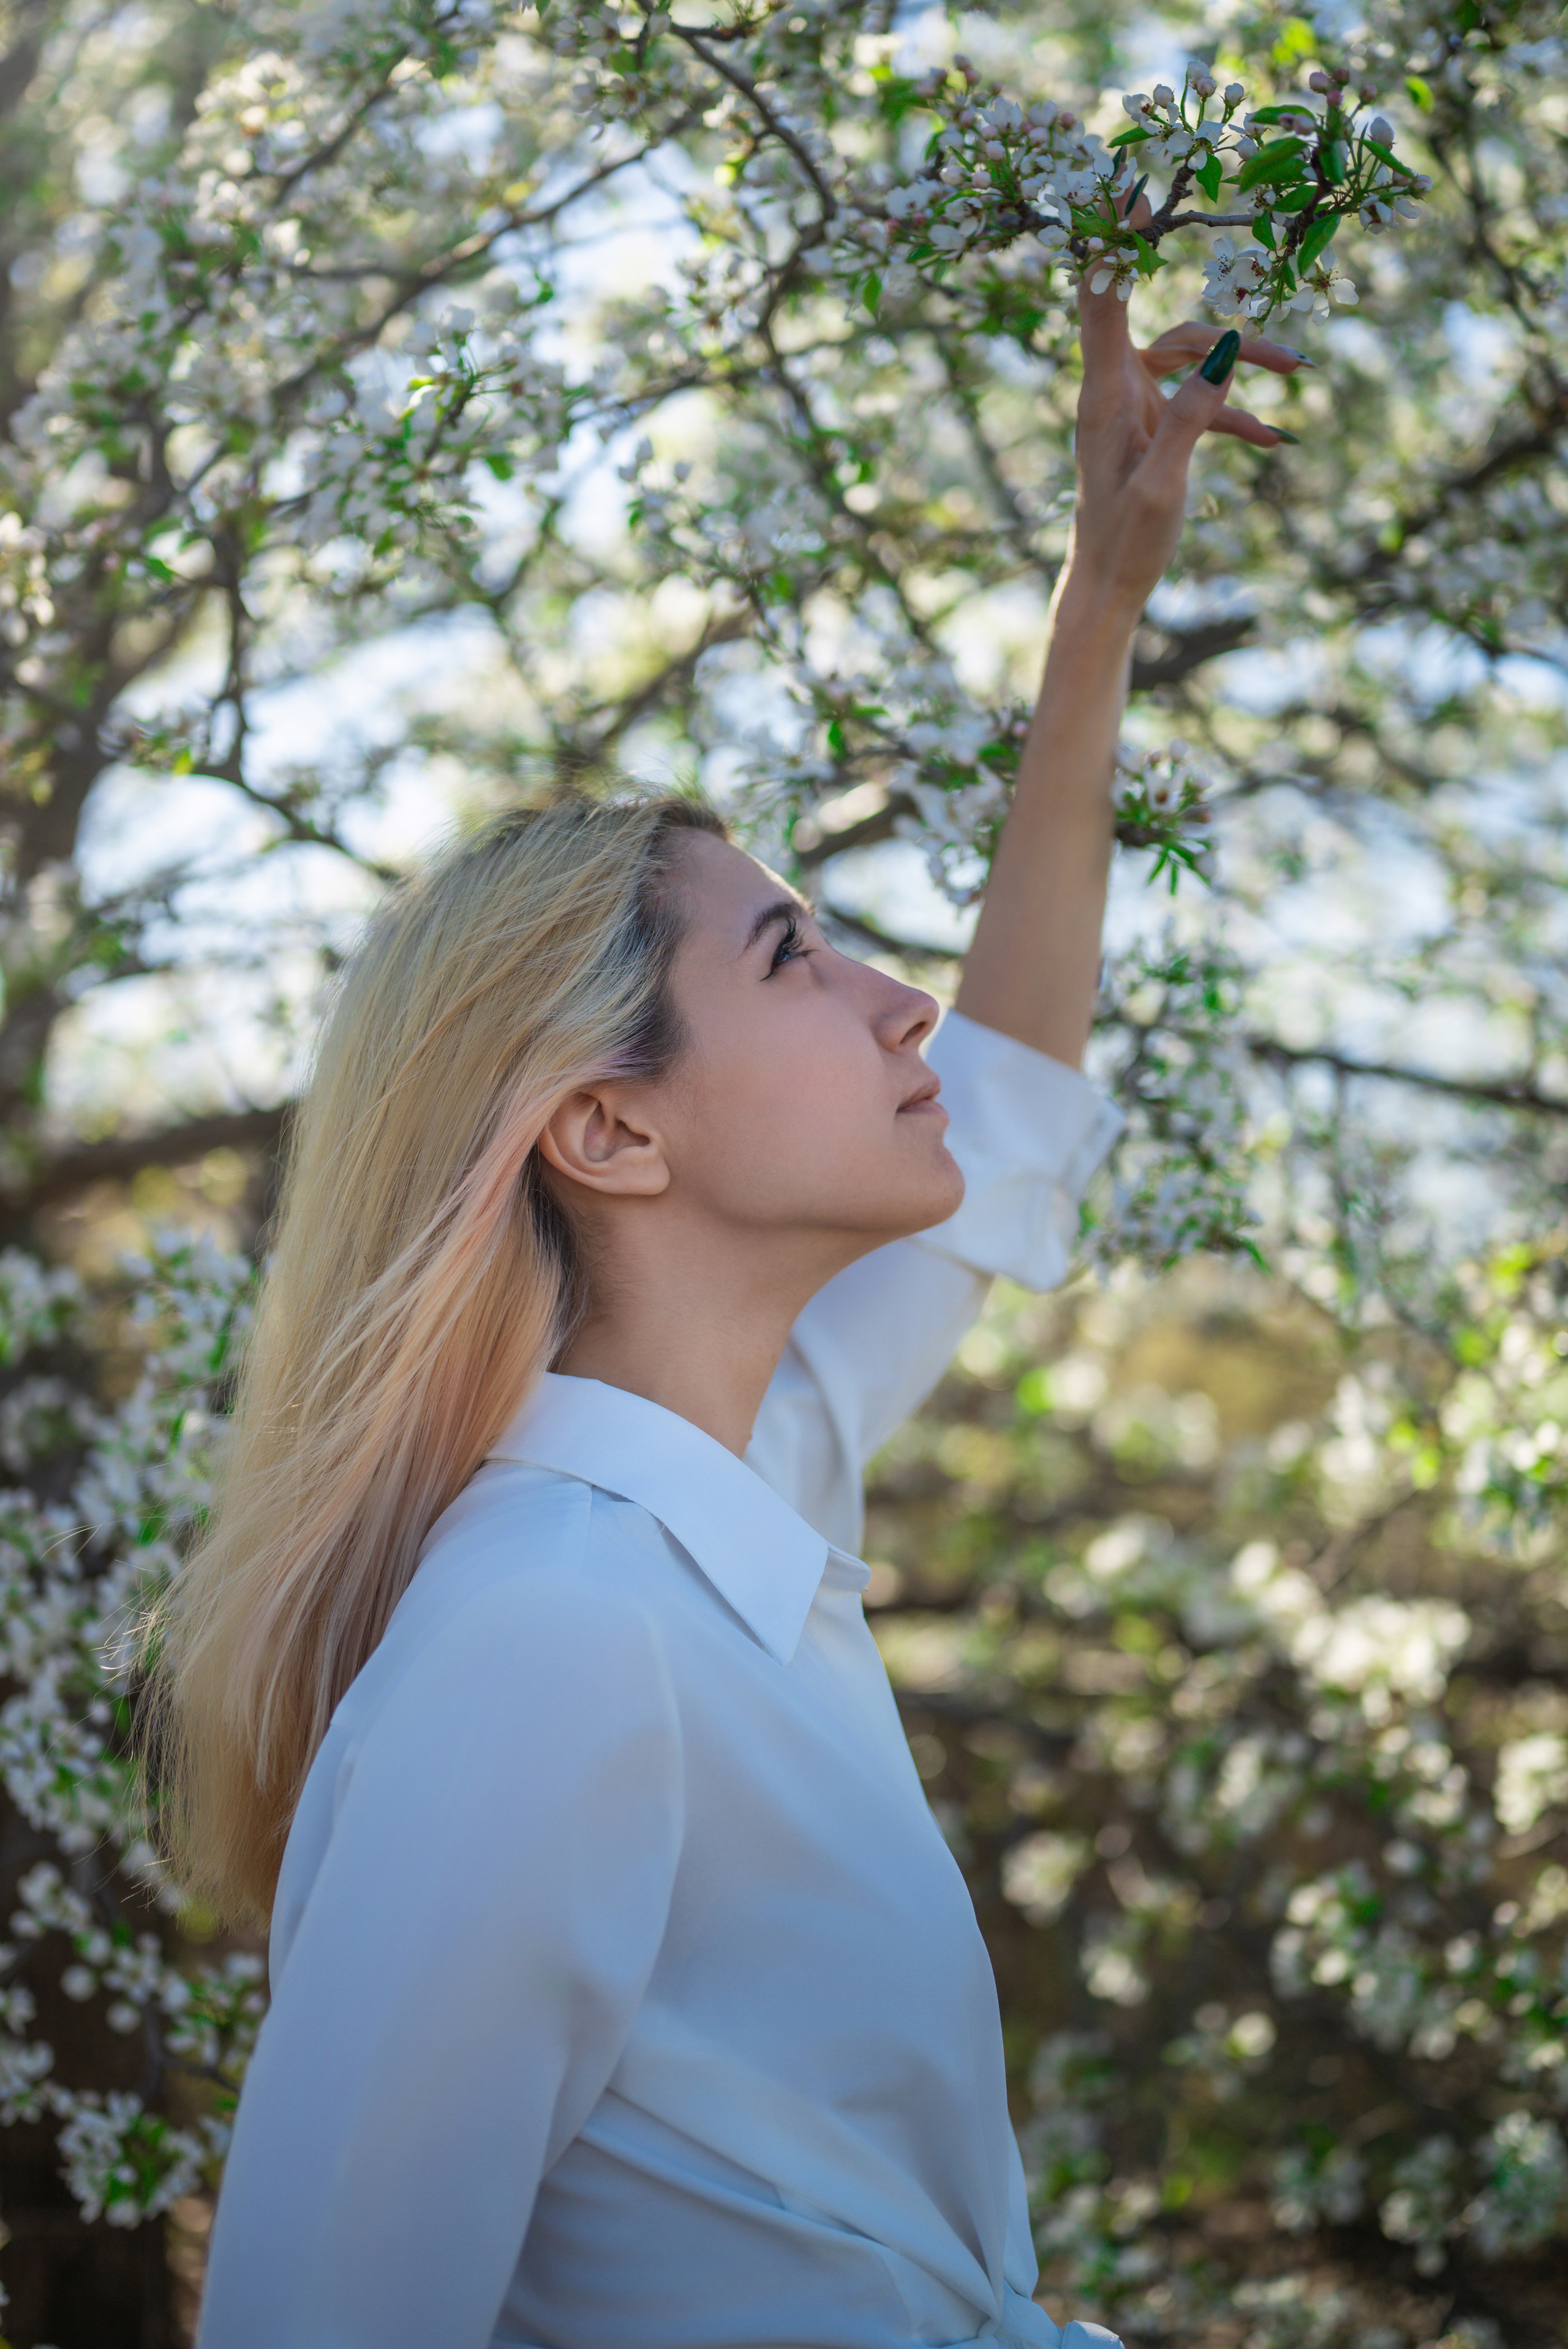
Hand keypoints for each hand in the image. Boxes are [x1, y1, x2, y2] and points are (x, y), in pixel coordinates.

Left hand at [1060, 193, 1310, 626]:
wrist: (1108, 587)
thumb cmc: (1124, 540)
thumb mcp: (1162, 482)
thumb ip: (1191, 417)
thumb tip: (1227, 351)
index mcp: (1104, 395)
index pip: (1103, 299)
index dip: (1115, 242)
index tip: (1131, 187)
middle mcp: (1114, 391)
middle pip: (1171, 329)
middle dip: (1229, 326)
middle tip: (1278, 308)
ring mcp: (1133, 408)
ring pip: (1194, 361)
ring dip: (1245, 365)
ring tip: (1301, 370)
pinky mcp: (1152, 430)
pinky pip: (1198, 403)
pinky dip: (1234, 413)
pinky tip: (1275, 437)